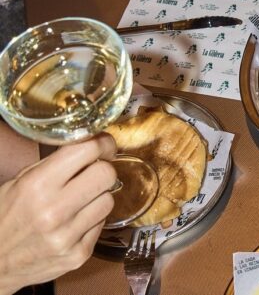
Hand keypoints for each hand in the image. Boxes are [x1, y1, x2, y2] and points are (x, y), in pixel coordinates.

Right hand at [0, 134, 116, 294]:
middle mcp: (53, 211)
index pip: (87, 150)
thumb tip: (90, 143)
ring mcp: (67, 236)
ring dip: (98, 197)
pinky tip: (74, 222)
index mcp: (37, 185)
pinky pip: (102, 224)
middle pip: (106, 174)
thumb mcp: (21, 182)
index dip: (102, 143)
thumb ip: (55, 163)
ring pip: (109, 200)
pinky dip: (92, 220)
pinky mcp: (78, 255)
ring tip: (79, 201)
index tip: (105, 145)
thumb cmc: (5, 218)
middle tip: (94, 172)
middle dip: (103, 169)